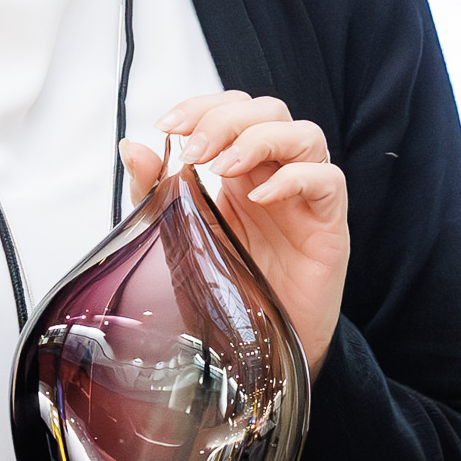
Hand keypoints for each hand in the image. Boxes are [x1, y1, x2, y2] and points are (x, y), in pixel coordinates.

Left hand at [123, 92, 347, 370]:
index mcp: (241, 172)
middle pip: (269, 111)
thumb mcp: (177, 239)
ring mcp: (305, 200)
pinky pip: (328, 180)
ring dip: (259, 139)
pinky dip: (295, 178)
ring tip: (223, 168)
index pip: (234, 110)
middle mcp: (276, 177)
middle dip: (226, 120)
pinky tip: (260, 198)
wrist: (257, 354)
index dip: (204, 106)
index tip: (168, 126)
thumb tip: (131, 147)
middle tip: (193, 152)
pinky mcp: (329, 227)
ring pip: (305, 135)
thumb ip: (155, 194)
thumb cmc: (224, 295)